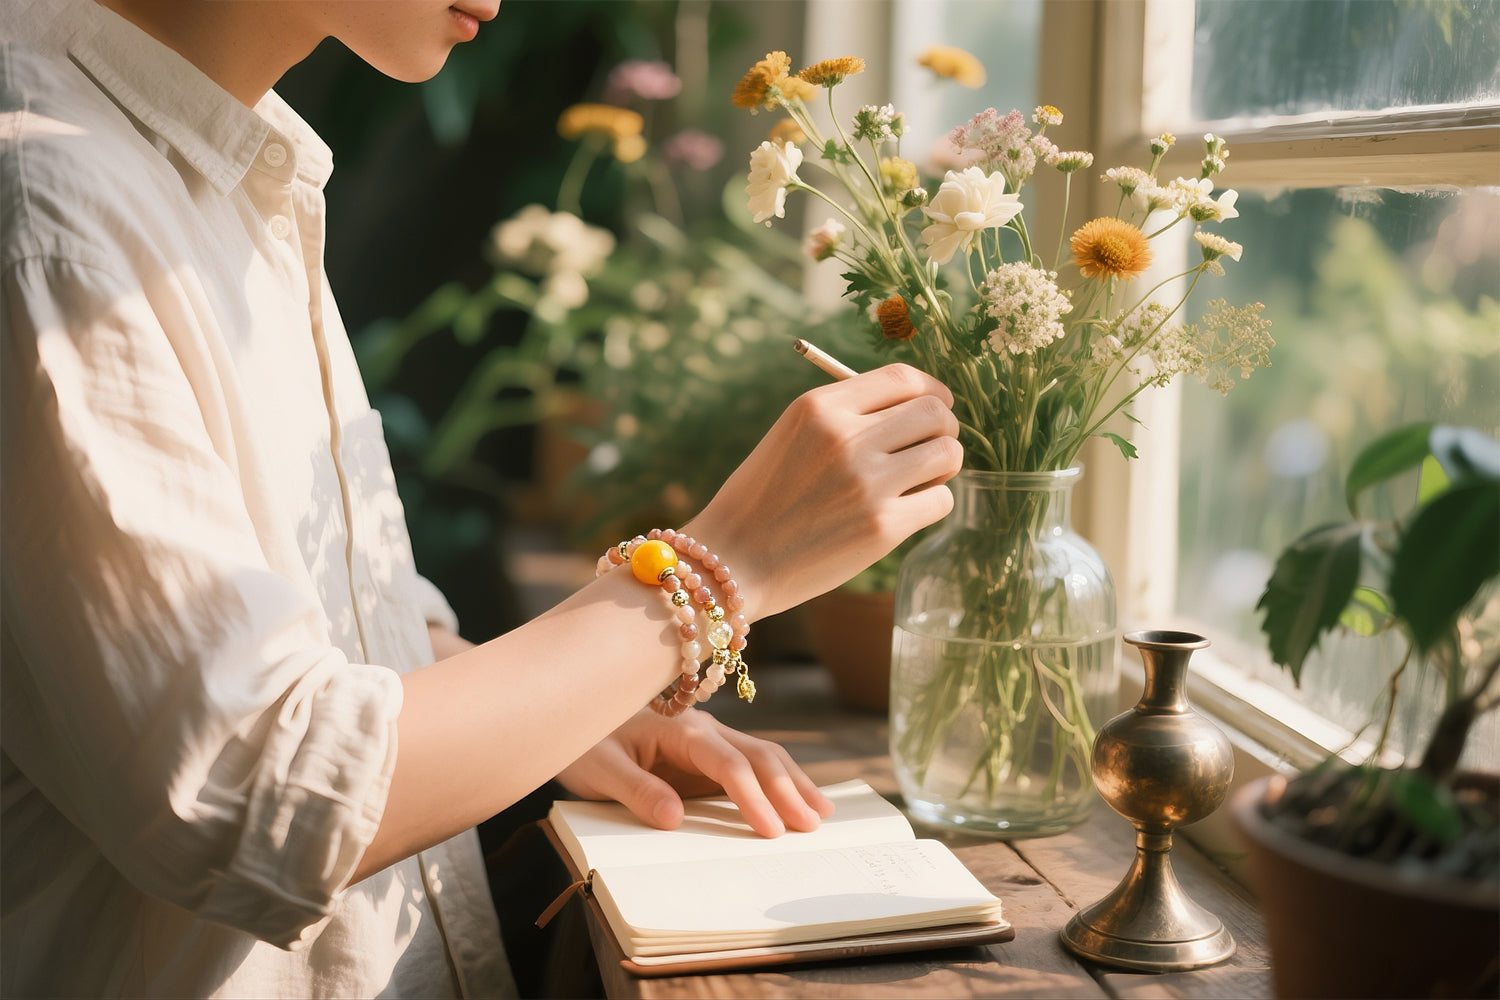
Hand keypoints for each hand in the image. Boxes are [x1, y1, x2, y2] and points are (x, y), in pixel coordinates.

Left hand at [554, 708, 834, 837]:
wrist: (571, 711)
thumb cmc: (583, 742)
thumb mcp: (597, 769)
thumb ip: (635, 790)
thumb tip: (674, 819)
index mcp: (679, 729)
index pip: (727, 762)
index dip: (752, 795)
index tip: (771, 829)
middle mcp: (702, 728)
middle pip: (758, 754)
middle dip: (788, 789)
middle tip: (812, 824)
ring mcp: (707, 740)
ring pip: (762, 754)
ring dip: (792, 782)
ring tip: (821, 812)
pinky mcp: (704, 755)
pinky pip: (749, 764)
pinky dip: (778, 780)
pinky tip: (797, 797)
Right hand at [689, 363, 961, 618]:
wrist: (733, 563)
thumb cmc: (763, 500)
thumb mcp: (791, 436)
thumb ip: (845, 416)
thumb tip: (917, 406)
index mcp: (819, 407)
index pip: (903, 378)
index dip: (932, 390)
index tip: (937, 405)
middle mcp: (845, 438)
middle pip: (935, 413)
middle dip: (943, 429)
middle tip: (930, 449)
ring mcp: (866, 483)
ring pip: (948, 454)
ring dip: (943, 466)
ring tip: (920, 481)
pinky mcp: (882, 528)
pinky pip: (940, 501)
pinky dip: (931, 504)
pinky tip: (905, 512)